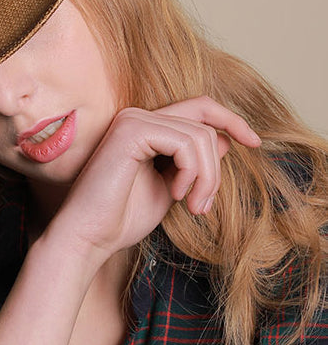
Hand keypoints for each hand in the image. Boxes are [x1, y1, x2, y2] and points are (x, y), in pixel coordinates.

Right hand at [46, 96, 260, 269]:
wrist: (89, 237)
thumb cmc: (123, 218)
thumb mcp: (172, 188)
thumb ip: (194, 163)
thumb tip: (225, 139)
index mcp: (145, 127)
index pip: (199, 107)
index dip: (231, 120)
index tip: (255, 142)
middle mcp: (138, 117)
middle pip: (205, 122)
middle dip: (216, 168)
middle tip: (204, 205)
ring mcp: (134, 120)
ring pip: (201, 136)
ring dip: (207, 178)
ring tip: (192, 206)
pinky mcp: (133, 130)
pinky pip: (187, 143)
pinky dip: (193, 173)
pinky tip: (176, 195)